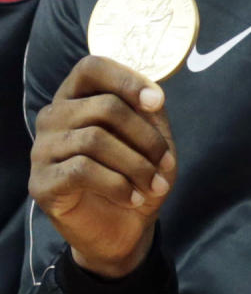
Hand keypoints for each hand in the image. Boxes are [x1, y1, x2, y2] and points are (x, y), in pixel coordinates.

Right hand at [29, 55, 176, 277]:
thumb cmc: (139, 170)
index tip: (157, 102)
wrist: (124, 226)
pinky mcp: (40, 183)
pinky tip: (133, 198)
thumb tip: (152, 96)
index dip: (127, 80)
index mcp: (79, 95)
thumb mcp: (153, 135)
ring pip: (95, 140)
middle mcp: (54, 116)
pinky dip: (117, 185)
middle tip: (166, 162)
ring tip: (154, 184)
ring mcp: (42, 149)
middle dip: (145, 136)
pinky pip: (81, 171)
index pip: (92, 67)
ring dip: (136, 164)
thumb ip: (148, 110)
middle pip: (105, 107)